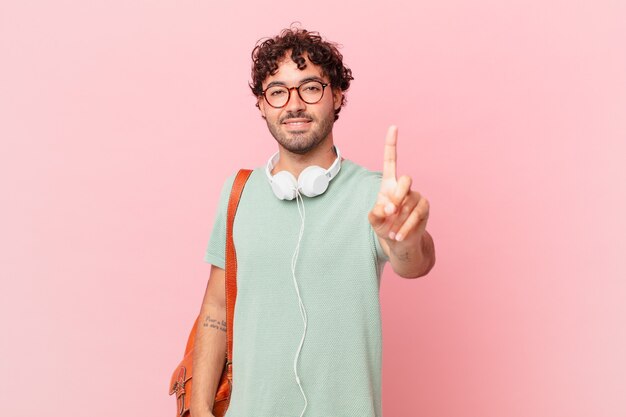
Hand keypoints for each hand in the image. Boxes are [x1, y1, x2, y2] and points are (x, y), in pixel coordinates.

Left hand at [368, 125, 429, 243]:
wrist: (399, 242)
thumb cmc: (385, 227)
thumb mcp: (375, 220)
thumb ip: (376, 213)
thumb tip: (388, 208)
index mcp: (388, 184)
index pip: (390, 160)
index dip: (391, 144)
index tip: (393, 127)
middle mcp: (403, 186)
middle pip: (405, 179)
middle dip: (398, 195)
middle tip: (389, 211)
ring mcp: (416, 196)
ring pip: (409, 202)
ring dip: (398, 219)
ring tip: (392, 233)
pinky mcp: (424, 207)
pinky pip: (416, 214)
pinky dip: (405, 227)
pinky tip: (398, 236)